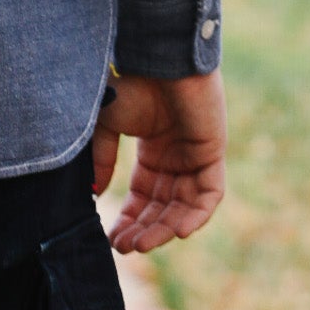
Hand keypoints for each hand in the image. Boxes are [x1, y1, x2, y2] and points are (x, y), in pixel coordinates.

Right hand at [91, 69, 226, 253]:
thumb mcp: (106, 124)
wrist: (160, 61)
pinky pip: (209, 195)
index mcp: (152, 151)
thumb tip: (96, 193)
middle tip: (125, 248)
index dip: (128, 219)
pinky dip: (196, 215)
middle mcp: (175, 158)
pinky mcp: (213, 154)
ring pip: (183, 207)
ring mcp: (195, 157)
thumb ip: (102, 157)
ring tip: (143, 244)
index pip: (142, 197)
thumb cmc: (132, 84)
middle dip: (143, 229)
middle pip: (161, 207)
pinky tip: (177, 231)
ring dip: (164, 228)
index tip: (112, 239)